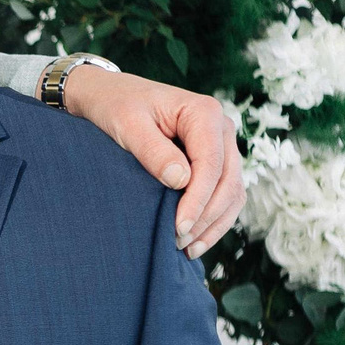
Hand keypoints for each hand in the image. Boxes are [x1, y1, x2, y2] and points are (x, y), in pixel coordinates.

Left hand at [58, 66, 245, 257]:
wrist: (111, 96)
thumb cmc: (117, 106)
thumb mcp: (128, 125)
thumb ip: (154, 152)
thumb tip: (182, 181)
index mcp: (204, 113)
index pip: (211, 164)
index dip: (198, 200)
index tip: (178, 227)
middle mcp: (221, 128)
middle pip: (228, 181)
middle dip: (206, 216)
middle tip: (178, 242)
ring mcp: (222, 145)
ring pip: (233, 192)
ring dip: (214, 223)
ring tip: (187, 248)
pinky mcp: (214, 160)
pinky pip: (225, 194)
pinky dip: (214, 218)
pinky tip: (196, 240)